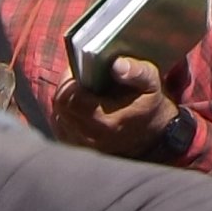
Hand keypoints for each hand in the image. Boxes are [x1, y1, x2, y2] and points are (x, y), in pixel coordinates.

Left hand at [48, 54, 180, 158]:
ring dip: (66, 98)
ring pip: (58, 114)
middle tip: (80, 76)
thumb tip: (115, 64)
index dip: (70, 79)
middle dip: (67, 86)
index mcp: (105, 122)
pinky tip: (81, 103)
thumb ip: (136, 71)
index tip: (81, 69)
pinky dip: (66, 110)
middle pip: (61, 105)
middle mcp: (89, 137)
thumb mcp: (151, 84)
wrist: (153, 137)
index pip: (70, 97)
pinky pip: (60, 124)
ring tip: (83, 89)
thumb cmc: (149, 106)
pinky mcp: (76, 146)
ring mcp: (81, 145)